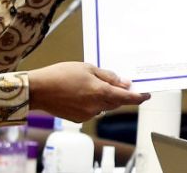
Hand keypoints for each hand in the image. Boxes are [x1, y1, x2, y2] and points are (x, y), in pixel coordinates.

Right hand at [28, 62, 149, 121]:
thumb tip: (124, 83)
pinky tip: (81, 93)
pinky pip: (92, 111)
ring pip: (104, 106)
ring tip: (91, 84)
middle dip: (119, 94)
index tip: (147, 94)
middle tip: (120, 84)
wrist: (39, 89)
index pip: (127, 98)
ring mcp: (88, 114)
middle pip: (116, 102)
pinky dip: (92, 102)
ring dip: (104, 97)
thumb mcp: (87, 68)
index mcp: (100, 91)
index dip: (139, 97)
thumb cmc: (60, 75)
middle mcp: (96, 106)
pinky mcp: (79, 119)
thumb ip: (107, 76)